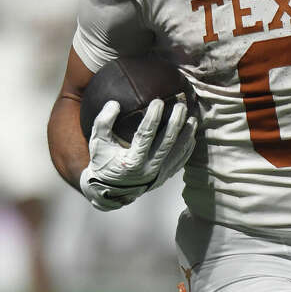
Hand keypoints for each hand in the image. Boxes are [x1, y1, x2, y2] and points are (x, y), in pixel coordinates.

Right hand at [79, 98, 196, 210]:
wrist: (108, 191)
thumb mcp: (97, 142)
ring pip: (178, 152)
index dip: (153, 117)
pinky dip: (187, 148)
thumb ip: (103, 122)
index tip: (158, 101)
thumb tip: (114, 103)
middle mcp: (148, 169)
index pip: (146, 135)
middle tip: (181, 105)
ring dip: (187, 134)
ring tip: (193, 118)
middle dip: (176, 122)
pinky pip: (180, 161)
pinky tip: (191, 135)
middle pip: (167, 142)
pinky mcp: (164, 177)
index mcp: (132, 161)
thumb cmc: (102, 162)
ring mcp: (158, 175)